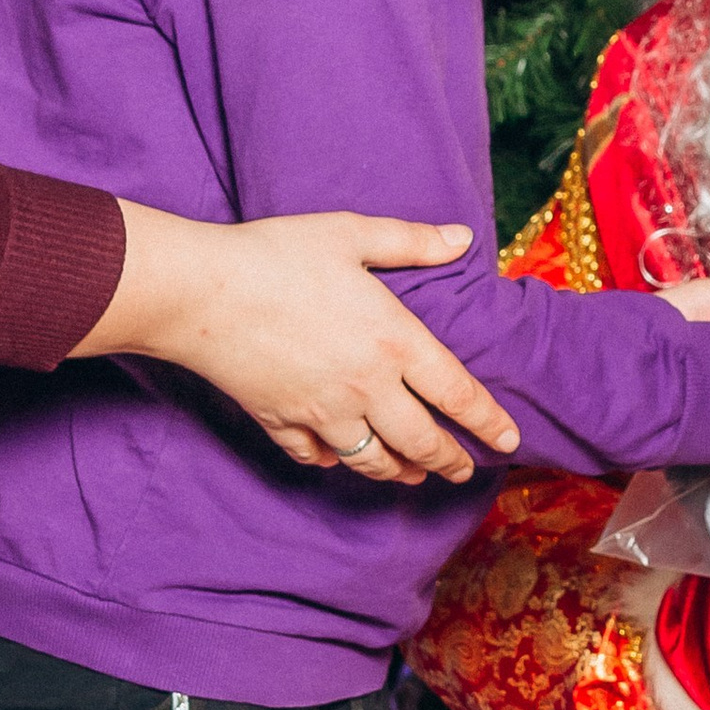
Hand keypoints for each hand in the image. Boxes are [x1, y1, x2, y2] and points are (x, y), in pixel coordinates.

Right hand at [81, 206, 520, 485]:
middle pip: (422, 441)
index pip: (458, 393)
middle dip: (449, 461)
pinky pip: (316, 455)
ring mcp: (323, 412)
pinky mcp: (281, 421)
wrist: (201, 293)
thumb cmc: (277, 255)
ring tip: (412, 476)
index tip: (509, 440)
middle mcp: (367, 387)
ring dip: (398, 471)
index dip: (488, 421)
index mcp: (395, 340)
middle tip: (464, 472)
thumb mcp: (350, 234)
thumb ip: (411, 241)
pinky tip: (339, 458)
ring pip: (373, 458)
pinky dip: (333, 461)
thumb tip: (462, 237)